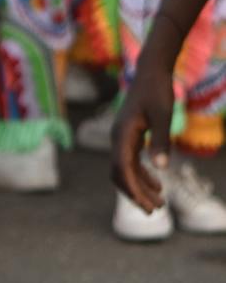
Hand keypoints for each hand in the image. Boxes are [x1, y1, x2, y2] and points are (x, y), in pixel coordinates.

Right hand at [111, 39, 176, 212]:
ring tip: (159, 202)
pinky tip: (157, 183)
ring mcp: (121, 138)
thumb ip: (161, 141)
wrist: (151, 72)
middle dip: (136, 194)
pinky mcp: (129, 136)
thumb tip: (161, 168)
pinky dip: (142, 175)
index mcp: (122, 135)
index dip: (133, 190)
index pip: (122, 169)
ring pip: (125, 170)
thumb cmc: (157, 91)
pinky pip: (131, 162)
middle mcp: (117, 138)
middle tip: (155, 211)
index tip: (147, 206)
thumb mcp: (164, 115)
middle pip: (120, 174)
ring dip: (140, 187)